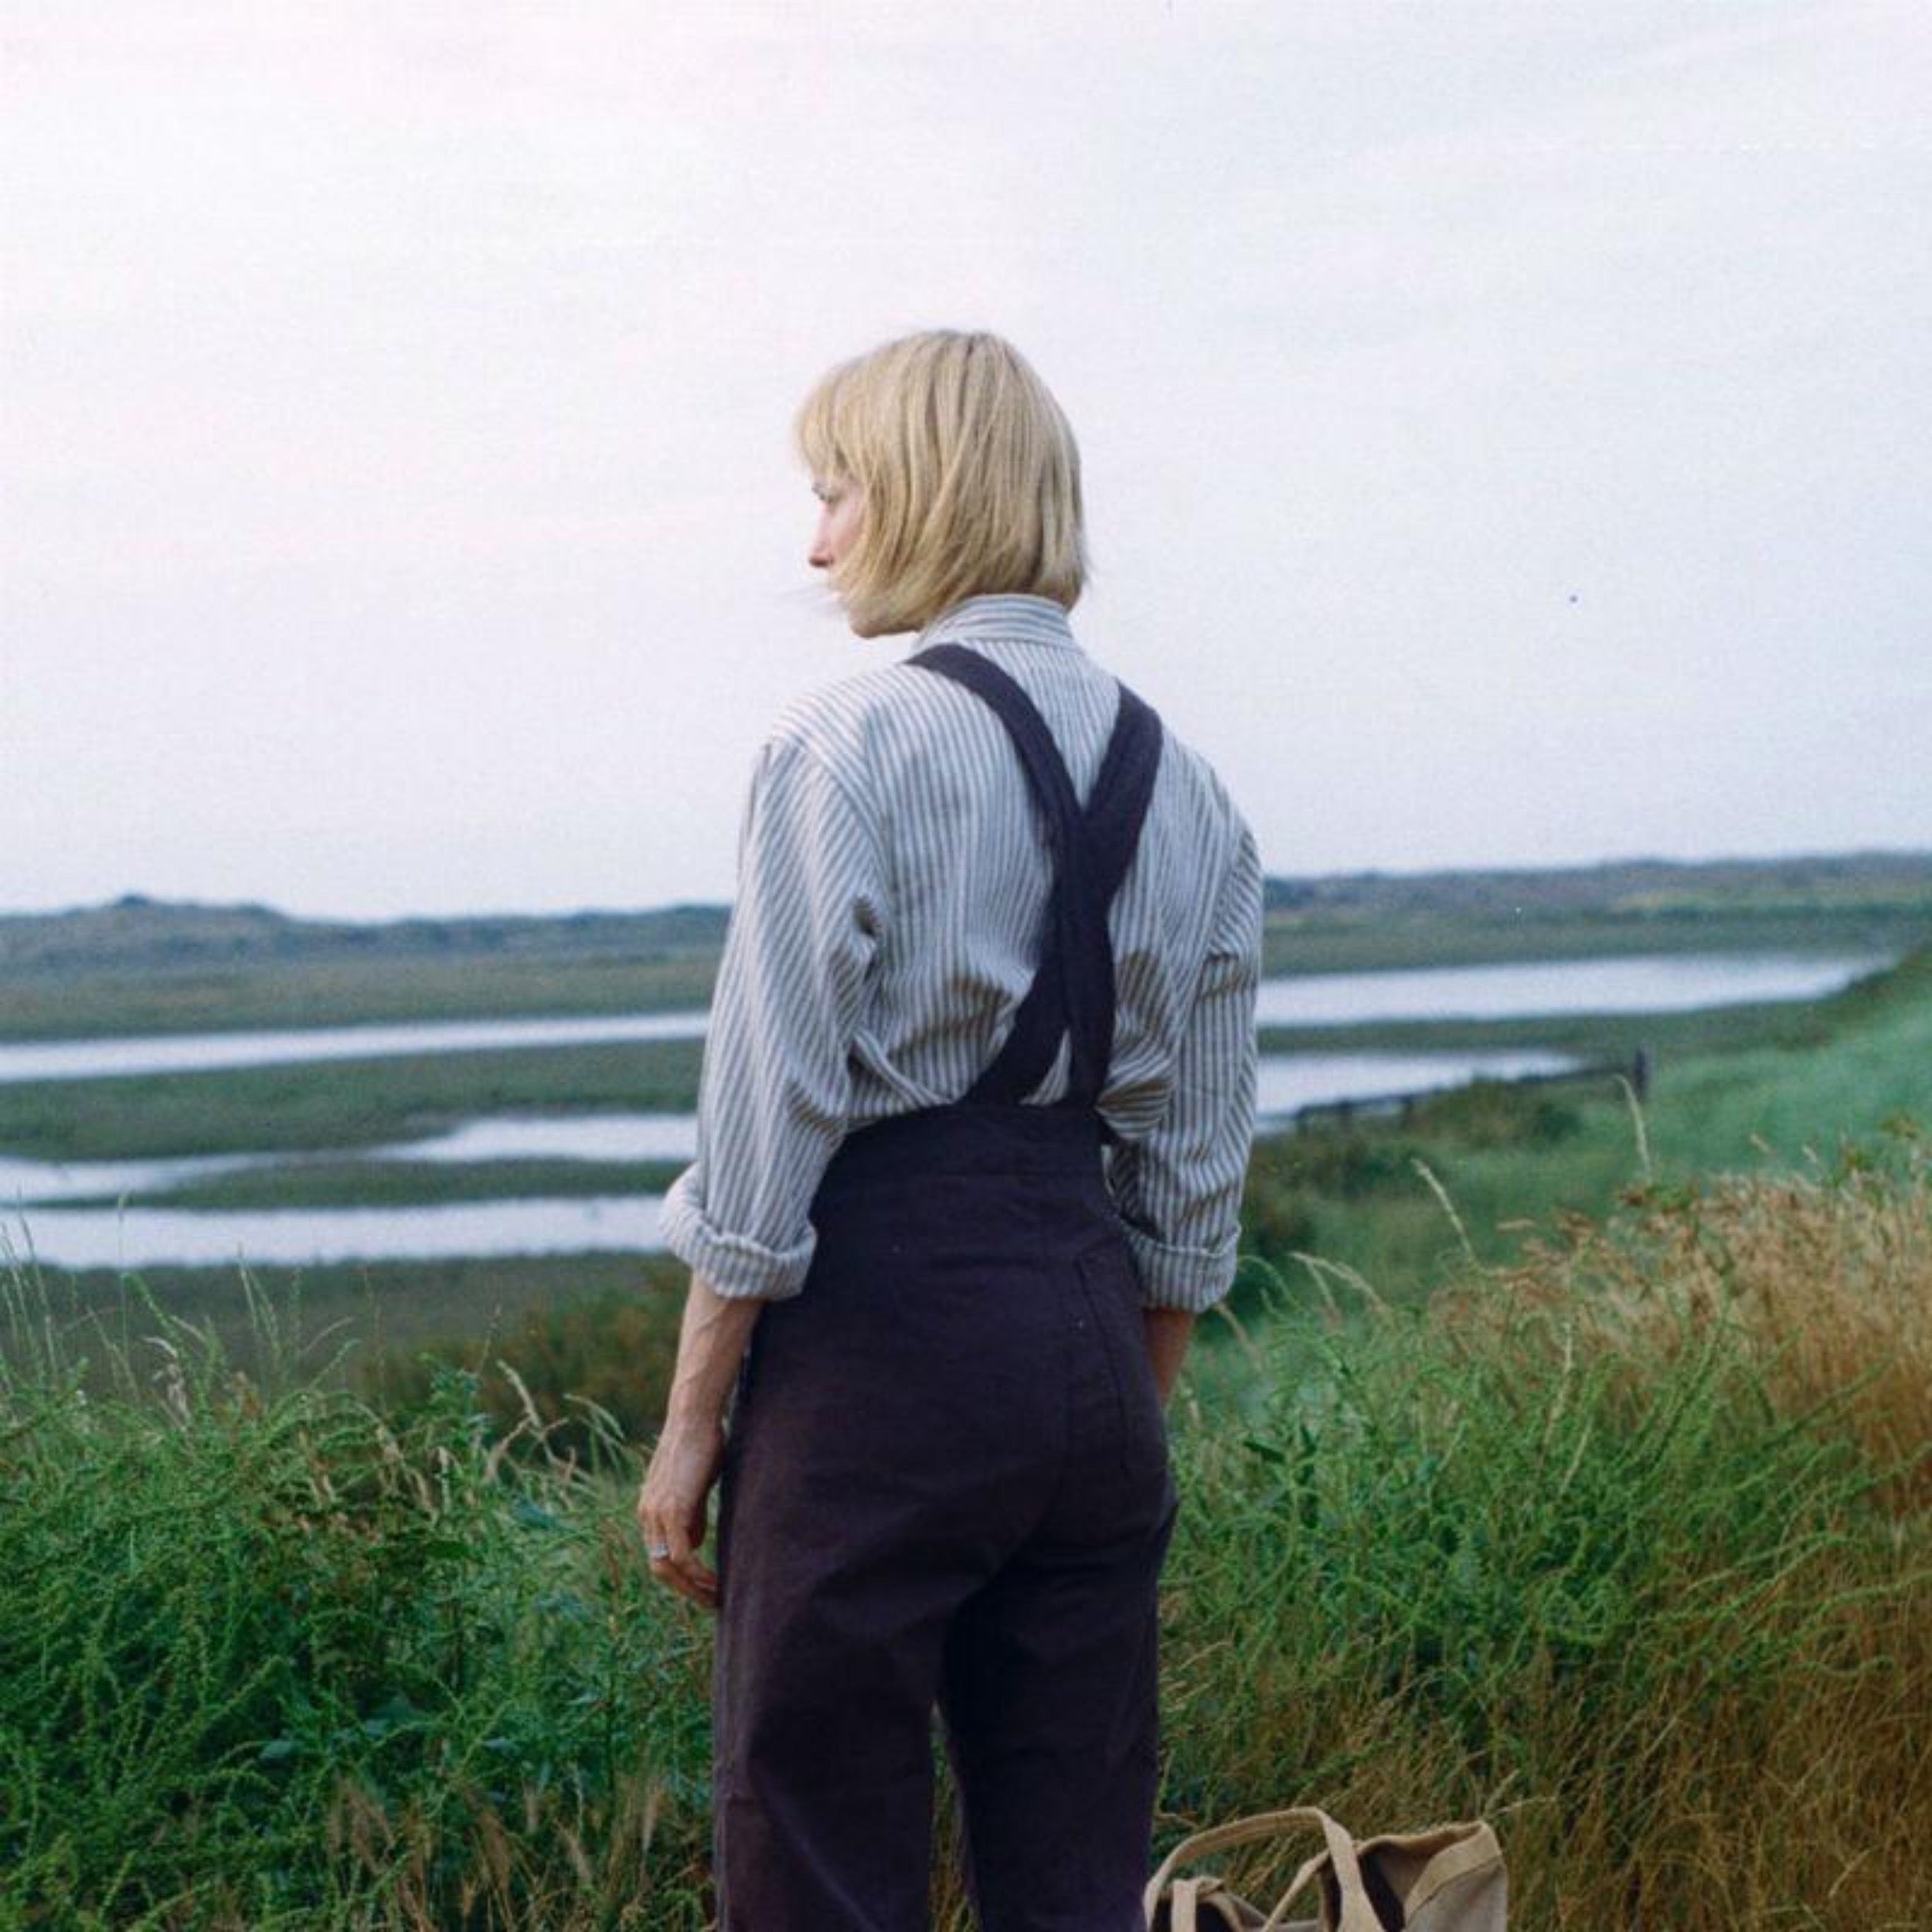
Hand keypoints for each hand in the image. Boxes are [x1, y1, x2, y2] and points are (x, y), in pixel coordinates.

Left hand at [636, 1414, 725, 1610]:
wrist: (694, 1418)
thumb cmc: (701, 1445)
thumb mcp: (694, 1486)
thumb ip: (692, 1515)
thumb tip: (695, 1544)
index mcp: (650, 1510)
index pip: (660, 1555)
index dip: (681, 1576)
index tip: (705, 1587)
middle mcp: (647, 1515)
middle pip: (659, 1569)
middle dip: (686, 1590)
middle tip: (712, 1601)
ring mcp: (656, 1514)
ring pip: (667, 1567)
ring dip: (692, 1587)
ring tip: (717, 1596)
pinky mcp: (671, 1510)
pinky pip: (680, 1555)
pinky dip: (696, 1573)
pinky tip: (715, 1580)